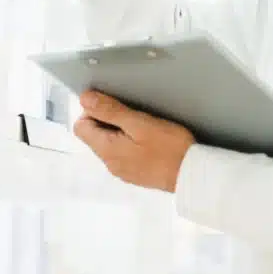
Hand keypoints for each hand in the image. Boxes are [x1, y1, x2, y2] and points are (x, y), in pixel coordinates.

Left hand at [74, 90, 195, 192]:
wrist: (192, 173)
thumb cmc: (169, 147)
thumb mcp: (139, 122)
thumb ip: (110, 111)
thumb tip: (85, 99)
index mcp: (107, 150)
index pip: (80, 127)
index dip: (92, 111)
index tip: (113, 106)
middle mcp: (110, 163)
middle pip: (94, 136)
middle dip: (107, 121)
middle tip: (132, 114)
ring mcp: (122, 171)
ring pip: (109, 145)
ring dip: (119, 132)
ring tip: (143, 126)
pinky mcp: (135, 174)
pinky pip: (122, 154)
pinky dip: (129, 144)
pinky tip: (148, 140)